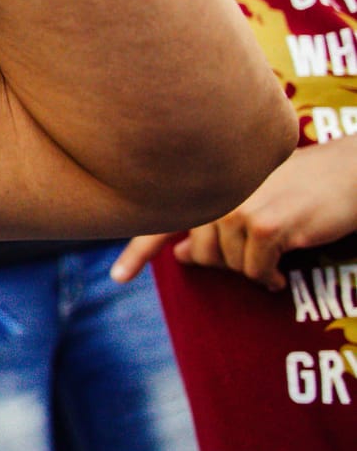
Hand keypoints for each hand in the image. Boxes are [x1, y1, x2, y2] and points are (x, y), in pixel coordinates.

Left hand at [111, 138, 356, 288]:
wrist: (350, 171)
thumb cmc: (300, 184)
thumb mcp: (250, 195)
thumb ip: (210, 221)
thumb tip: (178, 255)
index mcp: (204, 184)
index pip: (162, 220)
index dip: (137, 253)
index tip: (118, 278)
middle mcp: (214, 193)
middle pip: (201, 255)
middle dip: (226, 263)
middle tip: (257, 250)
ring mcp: (236, 208)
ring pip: (230, 266)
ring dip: (254, 268)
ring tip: (276, 251)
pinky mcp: (264, 227)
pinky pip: (254, 272)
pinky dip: (269, 278)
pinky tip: (283, 271)